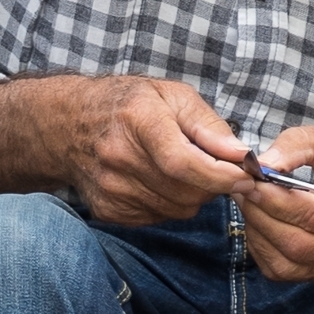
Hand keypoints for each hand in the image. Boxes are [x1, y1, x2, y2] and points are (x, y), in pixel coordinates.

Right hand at [45, 74, 256, 225]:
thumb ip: (209, 125)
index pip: (183, 162)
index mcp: (138, 119)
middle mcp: (118, 156)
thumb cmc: (127, 104)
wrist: (68, 124)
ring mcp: (110, 187)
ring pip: (177, 209)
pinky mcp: (107, 209)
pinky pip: (158, 217)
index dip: (220, 175)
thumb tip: (241, 154)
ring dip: (192, 195)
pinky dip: (169, 203)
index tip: (246, 177)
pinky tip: (157, 181)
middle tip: (214, 167)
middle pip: (185, 190)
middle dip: (212, 184)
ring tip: (181, 170)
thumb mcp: (171, 96)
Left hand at [242, 120, 313, 284]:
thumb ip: (298, 145)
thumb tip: (263, 164)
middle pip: (301, 244)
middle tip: (243, 190)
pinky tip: (261, 222)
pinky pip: (286, 272)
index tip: (251, 182)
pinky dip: (263, 249)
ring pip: (290, 264)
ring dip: (259, 234)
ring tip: (249, 203)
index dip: (277, 201)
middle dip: (262, 217)